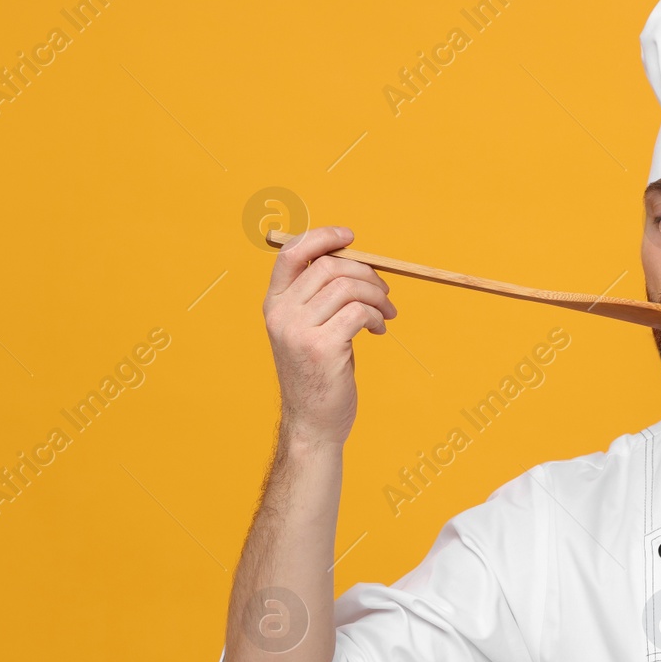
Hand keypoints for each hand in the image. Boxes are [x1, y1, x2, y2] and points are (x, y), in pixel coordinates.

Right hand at [262, 225, 397, 447]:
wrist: (313, 423)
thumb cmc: (318, 374)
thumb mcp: (308, 330)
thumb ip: (319, 298)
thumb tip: (355, 262)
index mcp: (274, 305)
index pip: (290, 253)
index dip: (322, 237)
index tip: (350, 237)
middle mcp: (281, 314)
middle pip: (328, 266)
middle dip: (365, 272)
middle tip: (384, 291)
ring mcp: (298, 331)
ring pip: (348, 287)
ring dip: (377, 295)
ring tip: (386, 313)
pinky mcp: (322, 347)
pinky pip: (359, 312)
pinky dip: (377, 316)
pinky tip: (379, 330)